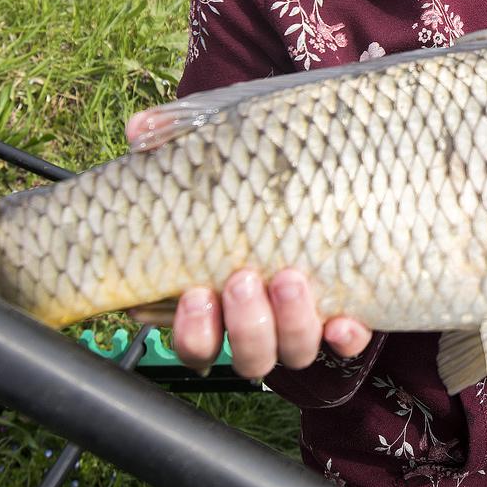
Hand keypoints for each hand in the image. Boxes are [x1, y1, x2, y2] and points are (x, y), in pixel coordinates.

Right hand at [124, 109, 372, 377]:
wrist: (325, 157)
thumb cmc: (254, 166)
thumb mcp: (218, 147)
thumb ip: (175, 139)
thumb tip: (140, 130)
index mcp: (216, 297)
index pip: (196, 340)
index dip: (193, 332)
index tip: (193, 293)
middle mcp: (258, 318)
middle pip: (247, 355)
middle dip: (245, 325)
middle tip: (242, 279)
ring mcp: (302, 318)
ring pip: (292, 352)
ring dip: (291, 324)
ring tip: (289, 279)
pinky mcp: (347, 310)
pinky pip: (346, 342)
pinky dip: (344, 337)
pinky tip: (342, 321)